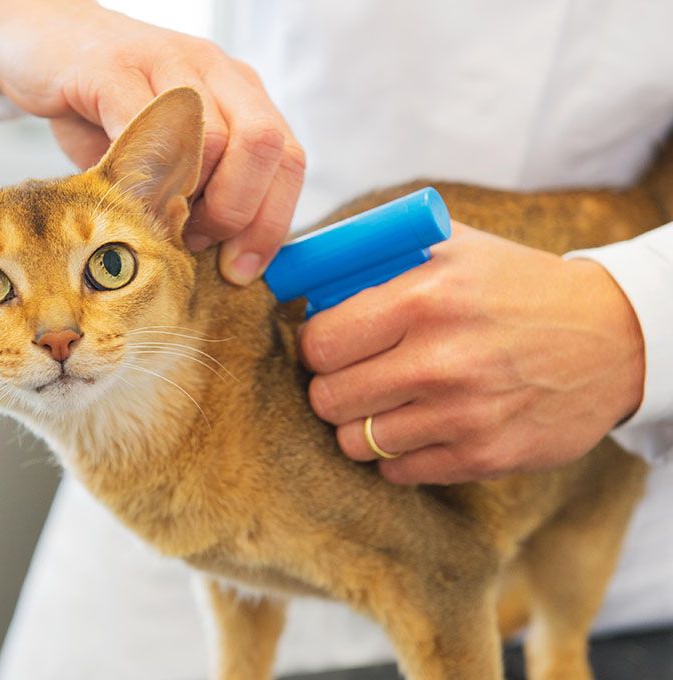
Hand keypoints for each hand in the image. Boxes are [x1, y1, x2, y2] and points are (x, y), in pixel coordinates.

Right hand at [0, 0, 304, 284]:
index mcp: (241, 94)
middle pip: (265, 146)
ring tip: (157, 218)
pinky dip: (141, 175)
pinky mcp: (112, 68)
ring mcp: (168, 63)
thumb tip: (227, 262)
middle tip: (196, 240)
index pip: (288, 160)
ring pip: (213, 140)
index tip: (240, 269)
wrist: (42, 42)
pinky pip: (146, 126)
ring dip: (189, 200)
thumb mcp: (169, 154)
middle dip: (237, 213)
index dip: (271, 224)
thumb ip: (203, 195)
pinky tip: (124, 192)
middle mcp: (216, 71)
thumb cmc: (108, 109)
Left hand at [299, 222, 645, 484]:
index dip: (315, 346)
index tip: (328, 346)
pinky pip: (398, 471)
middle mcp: (441, 360)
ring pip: (356, 442)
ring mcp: (463, 415)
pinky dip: (396, 453)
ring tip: (383, 404)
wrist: (612, 339)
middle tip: (350, 377)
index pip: (321, 342)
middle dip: (331, 387)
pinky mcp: (484, 457)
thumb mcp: (454, 247)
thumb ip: (379, 255)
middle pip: (329, 398)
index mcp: (426, 298)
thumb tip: (308, 275)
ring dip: (360, 425)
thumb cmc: (518, 288)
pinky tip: (418, 426)